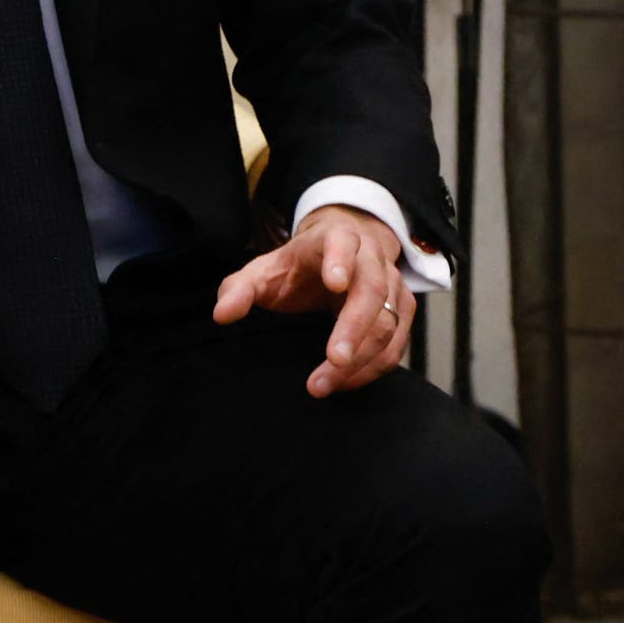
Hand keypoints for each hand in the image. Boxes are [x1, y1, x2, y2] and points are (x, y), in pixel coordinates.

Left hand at [211, 202, 415, 398]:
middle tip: (334, 361)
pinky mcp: (401, 310)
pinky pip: (398, 343)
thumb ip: (240, 290)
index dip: (341, 261)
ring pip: (389, 321)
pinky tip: (345, 383)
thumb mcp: (263, 271)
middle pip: (373, 290)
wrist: (335, 257)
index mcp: (335, 238)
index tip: (335, 284)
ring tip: (324, 384)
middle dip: (355, 328)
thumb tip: (222, 315)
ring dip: (362, 358)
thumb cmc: (295, 268)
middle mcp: (370, 258)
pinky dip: (375, 367)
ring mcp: (391, 283)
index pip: (343, 243)